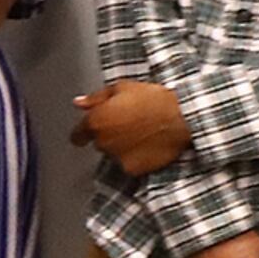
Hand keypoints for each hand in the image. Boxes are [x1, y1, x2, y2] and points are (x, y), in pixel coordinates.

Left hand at [71, 78, 192, 177]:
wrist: (181, 118)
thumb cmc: (154, 99)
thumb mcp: (122, 88)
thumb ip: (96, 98)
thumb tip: (78, 103)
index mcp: (96, 121)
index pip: (77, 135)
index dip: (84, 132)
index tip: (90, 131)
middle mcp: (102, 142)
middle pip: (98, 142)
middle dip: (108, 135)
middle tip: (129, 124)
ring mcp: (116, 157)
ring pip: (113, 154)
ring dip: (121, 147)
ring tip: (142, 133)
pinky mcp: (131, 169)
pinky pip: (128, 164)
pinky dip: (135, 158)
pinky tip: (148, 145)